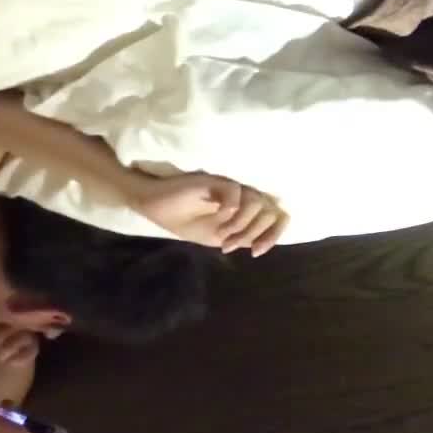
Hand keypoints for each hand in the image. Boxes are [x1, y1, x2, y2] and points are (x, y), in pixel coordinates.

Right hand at [130, 172, 288, 255]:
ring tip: (222, 237)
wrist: (155, 205)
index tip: (256, 252)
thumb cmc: (184, 219)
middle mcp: (243, 197)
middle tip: (230, 245)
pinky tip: (218, 225)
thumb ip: (242, 236)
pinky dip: (230, 214)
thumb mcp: (217, 236)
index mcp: (246, 210)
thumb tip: (261, 242)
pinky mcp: (218, 181)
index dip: (274, 234)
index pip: (278, 216)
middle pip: (271, 211)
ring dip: (241, 227)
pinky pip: (237, 196)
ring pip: (257, 204)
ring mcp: (231, 188)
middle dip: (254, 234)